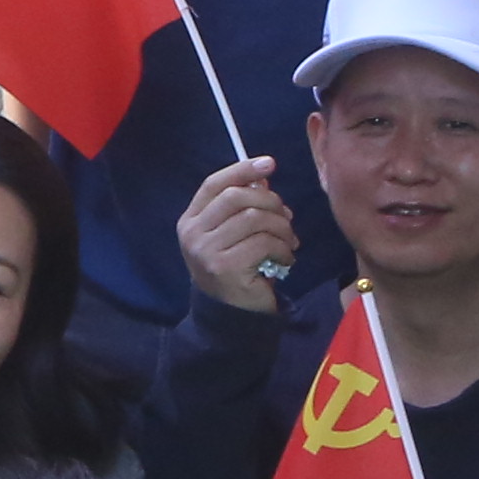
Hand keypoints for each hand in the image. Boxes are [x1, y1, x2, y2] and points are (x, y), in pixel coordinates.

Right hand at [178, 156, 299, 313]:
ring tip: (288, 242)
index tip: (270, 163)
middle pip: (237, 197)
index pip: (214, 184)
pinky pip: (264, 242)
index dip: (242, 169)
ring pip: (254, 218)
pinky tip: (285, 260)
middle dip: (270, 202)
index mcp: (190, 221)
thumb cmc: (236, 268)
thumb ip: (243, 207)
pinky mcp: (226, 267)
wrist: (231, 315)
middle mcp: (192, 233)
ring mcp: (206, 251)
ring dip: (281, 228)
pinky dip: (283, 249)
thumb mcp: (233, 234)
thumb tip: (264, 178)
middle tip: (287, 218)